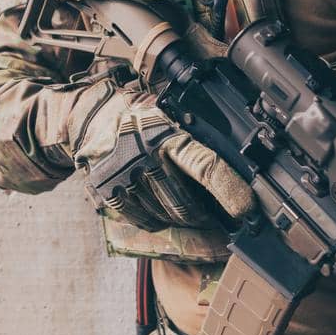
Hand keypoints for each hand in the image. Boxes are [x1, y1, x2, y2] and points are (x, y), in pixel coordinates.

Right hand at [70, 83, 253, 229]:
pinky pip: (145, 220)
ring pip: (167, 216)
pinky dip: (158, 220)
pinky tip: (161, 208)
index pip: (205, 167)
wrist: (89, 116)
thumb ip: (192, 136)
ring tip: (187, 210)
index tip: (246, 210)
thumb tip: (235, 170)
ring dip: (182, 219)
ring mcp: (123, 177)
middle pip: (186, 204)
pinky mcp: (108, 192)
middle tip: (215, 213)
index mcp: (164, 133)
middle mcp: (143, 155)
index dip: (229, 191)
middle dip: (204, 214)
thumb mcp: (167, 113)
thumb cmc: (137, 115)